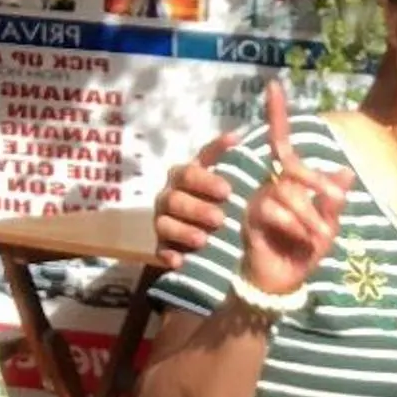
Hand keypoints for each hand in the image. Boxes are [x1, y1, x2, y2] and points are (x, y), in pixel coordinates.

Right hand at [154, 129, 239, 258]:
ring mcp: (164, 220)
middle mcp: (170, 195)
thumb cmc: (226, 199)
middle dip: (196, 209)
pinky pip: (160, 249)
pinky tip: (178, 261)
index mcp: (186, 176)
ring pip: (165, 223)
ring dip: (182, 231)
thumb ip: (234, 159)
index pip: (189, 172)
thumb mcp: (234, 178)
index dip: (205, 180)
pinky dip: (168, 255)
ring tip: (203, 239)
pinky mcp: (163, 246)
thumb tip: (236, 135)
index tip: (227, 190)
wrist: (223, 236)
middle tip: (220, 219)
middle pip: (174, 198)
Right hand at [239, 80, 354, 297]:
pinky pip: (276, 212)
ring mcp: (259, 200)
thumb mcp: (328, 224)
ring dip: (310, 215)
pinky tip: (304, 240)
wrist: (284, 280)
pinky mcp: (252, 218)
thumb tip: (345, 170)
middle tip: (340, 201)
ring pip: (288, 193)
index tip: (274, 85)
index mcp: (289, 181)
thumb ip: (333, 200)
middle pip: (294, 170)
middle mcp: (271, 185)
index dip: (277, 115)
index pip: (282, 142)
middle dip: (319, 186)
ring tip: (322, 236)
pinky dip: (296, 226)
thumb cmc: (305, 249)